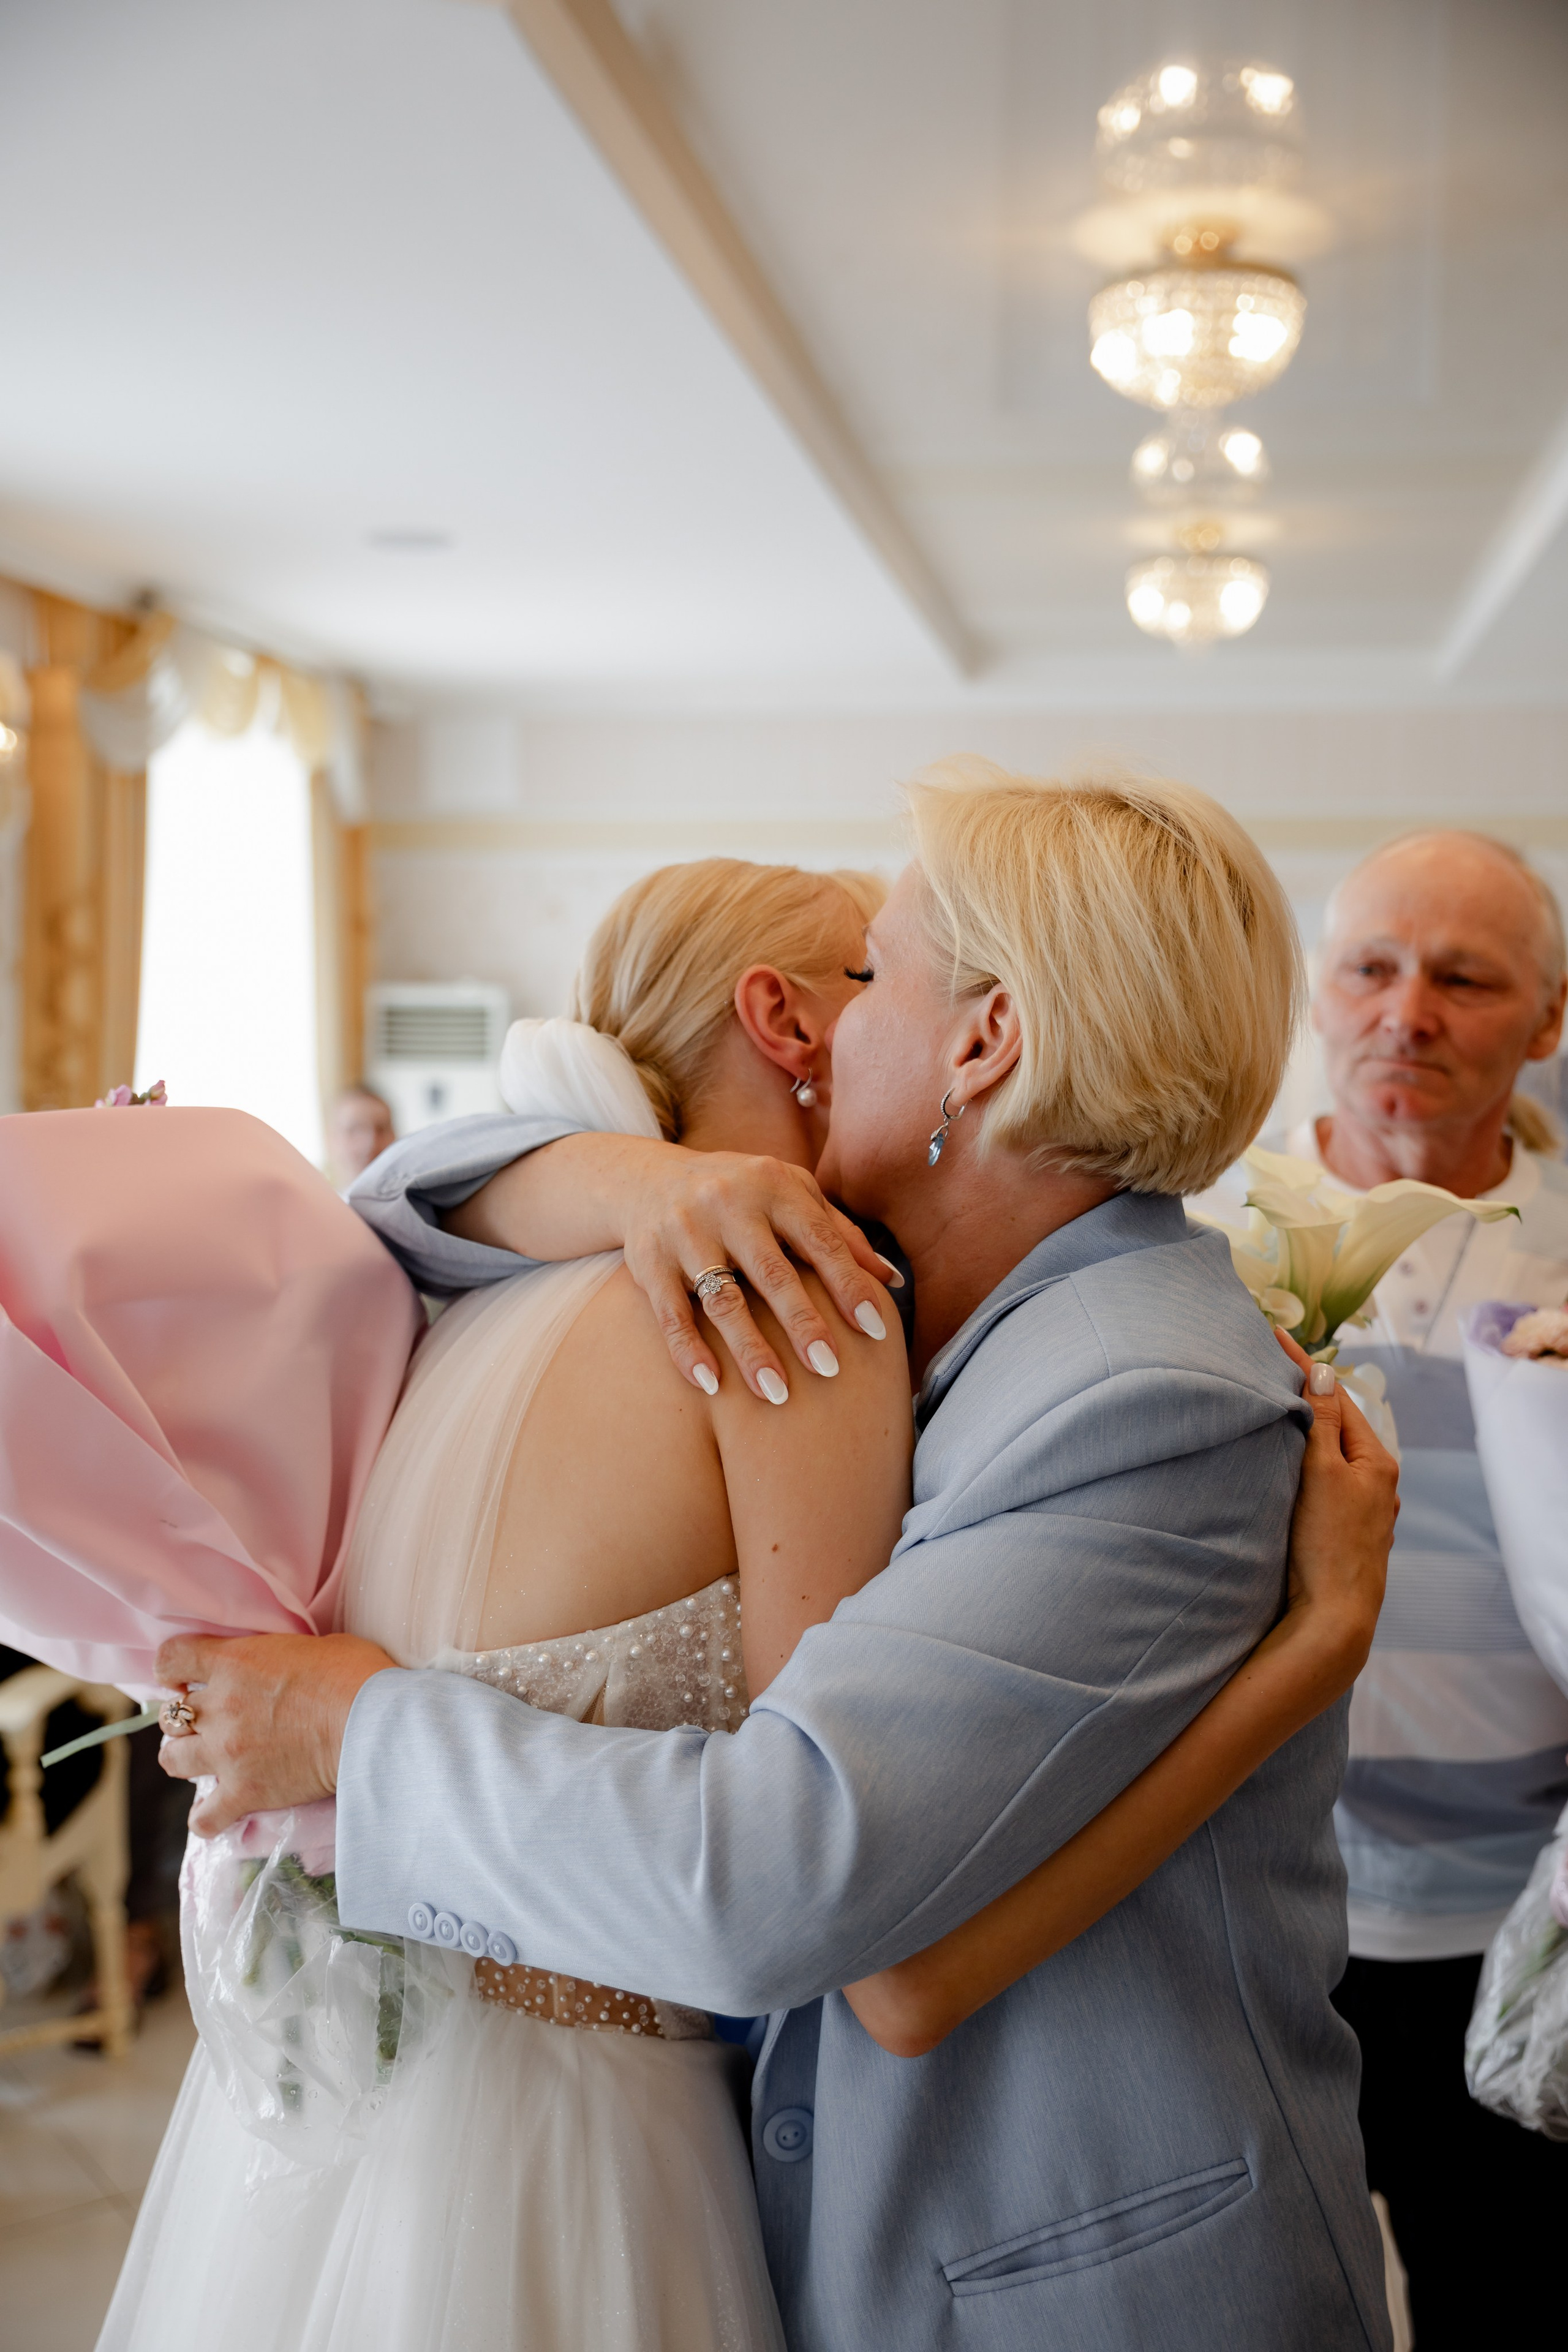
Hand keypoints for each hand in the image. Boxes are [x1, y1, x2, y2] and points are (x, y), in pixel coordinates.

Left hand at [155, 1632, 395, 1835]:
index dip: (172, 1668)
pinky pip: (203, 1818)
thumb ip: (284, 1654)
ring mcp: (227, 1753)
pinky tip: (219, 1812)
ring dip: (186, 1758)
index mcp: (234, 1662)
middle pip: (171, 1716)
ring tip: (207, 1759)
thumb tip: (288, 1664)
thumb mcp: (316, 1644)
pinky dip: (207, 1818)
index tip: (185, 1677)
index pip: (171, 1658)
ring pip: (173, 1759)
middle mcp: (220, 1707)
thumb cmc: (357, 1675)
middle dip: (186, 1718)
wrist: (373, 1725)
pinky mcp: (244, 1792)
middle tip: (209, 1722)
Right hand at [452, 1131, 899, 1401]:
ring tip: (777, 1394)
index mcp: (773, 1185)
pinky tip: (712, 1387)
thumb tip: (893, 1280)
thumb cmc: (739, 1195)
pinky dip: (689, 1351)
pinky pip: (670, 1314)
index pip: (819, 1240)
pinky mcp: (648, 1261)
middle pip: (772, 1272)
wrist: (645, 1179)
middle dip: (803, 1323)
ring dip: (750, 1349)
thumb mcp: (789, 1196)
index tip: (875, 1330)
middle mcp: (728, 1204)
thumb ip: (838, 1234)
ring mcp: (684, 1232)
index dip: (848, 1285)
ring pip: (721, 1299)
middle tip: (831, 1369)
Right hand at [1274, 1328, 1398, 1667]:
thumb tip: (1324, 1373)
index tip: (1274, 1336)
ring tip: (1273, 1408)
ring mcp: (1360, 1510)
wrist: (1330, 1619)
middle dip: (1305, 1397)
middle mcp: (1376, 1483)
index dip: (1305, 1368)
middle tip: (1268, 1366)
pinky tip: (1285, 1466)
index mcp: (1377, 1462)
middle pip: (1336, 1426)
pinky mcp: (1340, 1533)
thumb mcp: (1322, 1474)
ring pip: (1329, 1456)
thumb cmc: (1327, 1546)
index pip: (1338, 1399)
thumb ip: (1323, 1423)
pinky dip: (1303, 1463)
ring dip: (1304, 1431)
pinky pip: (1322, 1482)